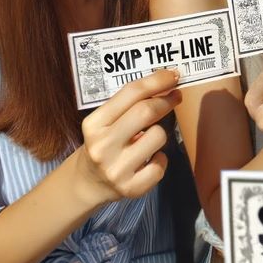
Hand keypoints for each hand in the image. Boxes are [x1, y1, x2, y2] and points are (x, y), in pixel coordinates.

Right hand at [75, 68, 180, 206]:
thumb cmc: (103, 143)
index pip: (131, 93)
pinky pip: (161, 165)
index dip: (157, 81)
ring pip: (158, 137)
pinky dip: (160, 159)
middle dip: (166, 101)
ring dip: (160, 133)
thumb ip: (129, 104)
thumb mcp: (105, 122)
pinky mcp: (130, 188)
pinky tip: (149, 159)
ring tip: (148, 138)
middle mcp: (102, 146)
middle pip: (146, 112)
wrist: (86, 184)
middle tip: (176, 96)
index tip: (173, 75)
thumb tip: (167, 83)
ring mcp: (116, 169)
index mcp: (94, 124)